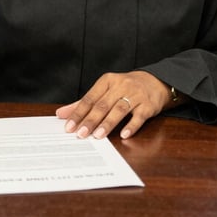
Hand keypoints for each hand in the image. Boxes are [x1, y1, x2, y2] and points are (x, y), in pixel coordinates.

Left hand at [55, 71, 174, 139]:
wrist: (155, 81)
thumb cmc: (125, 88)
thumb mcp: (105, 90)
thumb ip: (84, 103)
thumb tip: (62, 114)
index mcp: (107, 81)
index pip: (89, 98)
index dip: (78, 112)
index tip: (69, 126)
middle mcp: (121, 86)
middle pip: (103, 105)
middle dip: (90, 120)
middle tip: (80, 134)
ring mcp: (135, 95)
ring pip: (119, 109)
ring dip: (108, 123)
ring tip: (98, 136)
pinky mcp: (148, 105)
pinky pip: (139, 116)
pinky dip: (131, 126)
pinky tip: (123, 135)